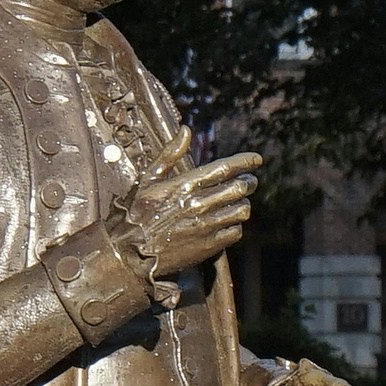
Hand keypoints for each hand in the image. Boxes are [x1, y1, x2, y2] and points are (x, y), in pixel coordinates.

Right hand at [110, 149, 265, 277]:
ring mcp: (206, 226)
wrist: (129, 253)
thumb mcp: (148, 180)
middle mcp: (199, 204)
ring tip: (238, 202)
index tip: (256, 159)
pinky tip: (227, 222)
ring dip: (243, 204)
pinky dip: (235, 225)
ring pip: (241, 210)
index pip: (224, 168)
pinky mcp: (209, 246)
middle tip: (249, 181)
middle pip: (239, 188)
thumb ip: (169, 154)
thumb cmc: (136, 214)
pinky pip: (235, 232)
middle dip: (248, 182)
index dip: (244, 162)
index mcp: (185, 185)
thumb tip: (186, 131)